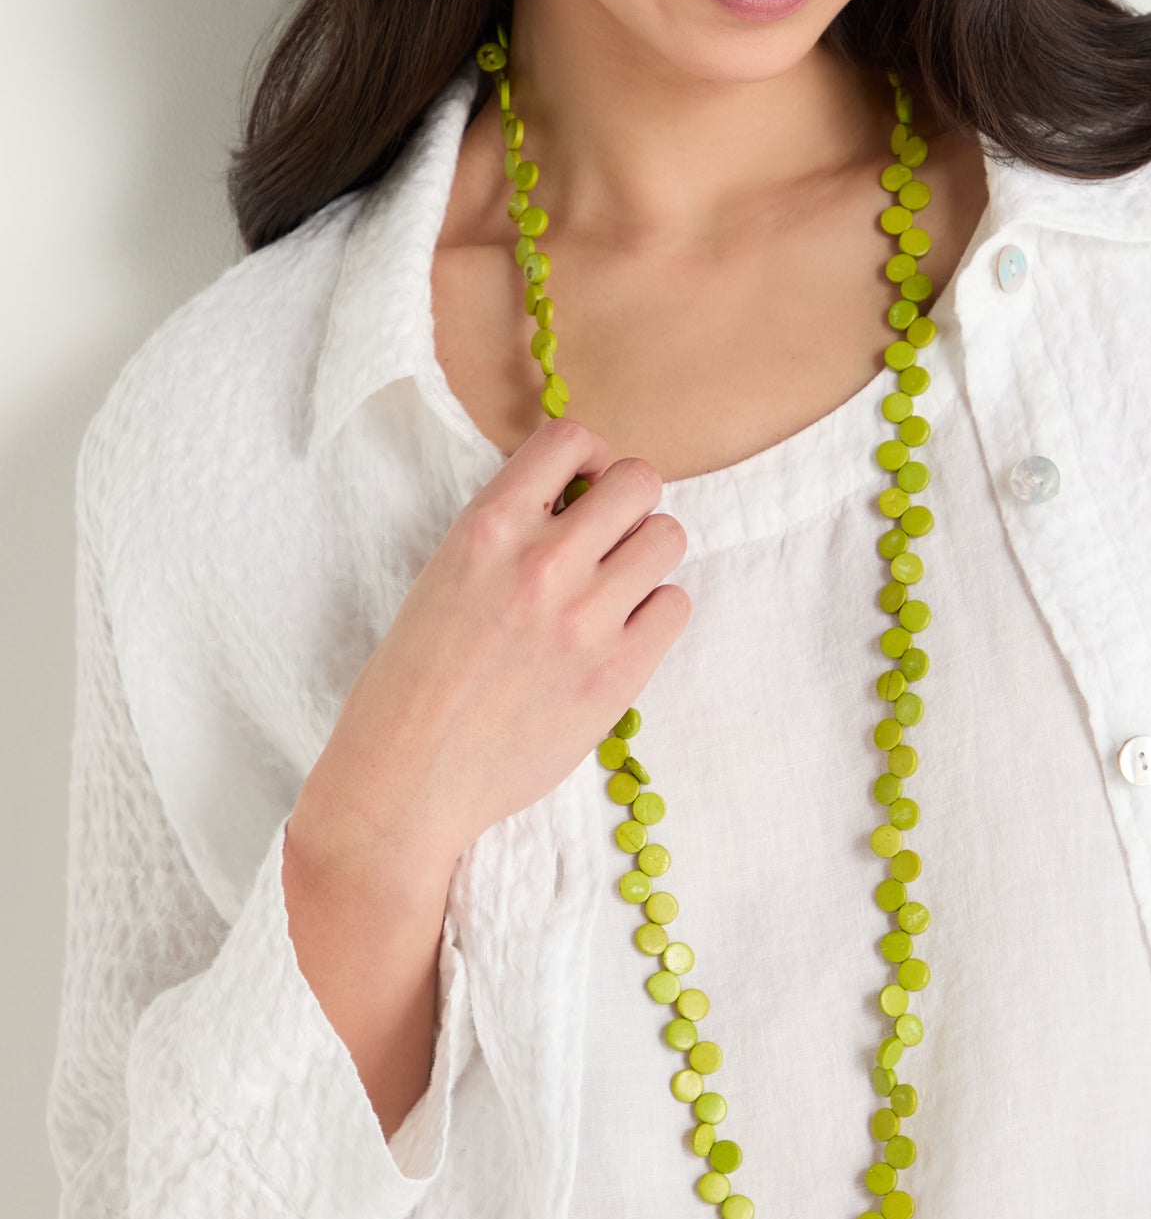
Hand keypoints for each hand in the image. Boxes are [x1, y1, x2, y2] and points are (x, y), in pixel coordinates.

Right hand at [289, 416, 690, 895]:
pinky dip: (655, 616)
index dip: (588, 459)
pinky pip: (676, 605)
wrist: (405, 780)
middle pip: (640, 480)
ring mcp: (585, 617)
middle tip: (604, 545)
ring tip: (613, 593)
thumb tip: (579, 502)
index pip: (571, 437)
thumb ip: (510, 533)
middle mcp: (542, 560)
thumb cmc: (414, 681)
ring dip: (646, 557)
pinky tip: (618, 638)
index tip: (581, 490)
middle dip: (627, 505)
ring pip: (668, 537)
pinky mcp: (617, 672)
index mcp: (487, 525)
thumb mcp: (446, 574)